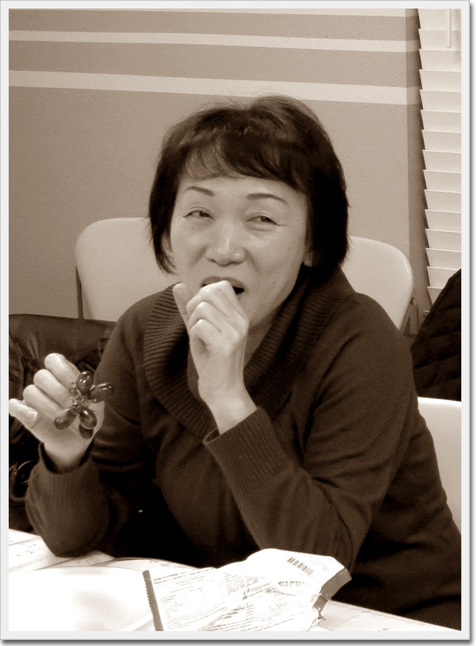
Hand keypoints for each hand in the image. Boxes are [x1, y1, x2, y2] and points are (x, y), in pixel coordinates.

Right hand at [8, 353, 104, 471]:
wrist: (77, 440)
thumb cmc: (87, 418)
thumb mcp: (96, 407)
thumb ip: (93, 397)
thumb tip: (86, 394)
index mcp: (63, 375)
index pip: (55, 360)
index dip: (63, 370)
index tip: (75, 385)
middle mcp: (47, 384)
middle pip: (42, 376)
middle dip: (59, 392)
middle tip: (72, 406)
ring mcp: (34, 398)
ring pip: (30, 391)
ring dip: (47, 404)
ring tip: (62, 418)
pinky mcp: (25, 413)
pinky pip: (14, 405)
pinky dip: (23, 410)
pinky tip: (35, 417)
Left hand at [173, 281, 256, 431]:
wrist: (223, 392)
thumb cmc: (212, 362)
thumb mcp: (199, 330)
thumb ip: (189, 308)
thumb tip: (178, 285)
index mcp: (239, 315)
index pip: (220, 286)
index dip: (202, 296)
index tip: (200, 316)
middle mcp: (241, 320)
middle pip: (209, 292)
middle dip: (194, 307)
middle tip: (196, 327)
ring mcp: (236, 332)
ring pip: (202, 308)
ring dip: (193, 324)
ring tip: (200, 339)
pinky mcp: (226, 345)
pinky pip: (199, 326)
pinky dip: (194, 336)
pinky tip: (202, 348)